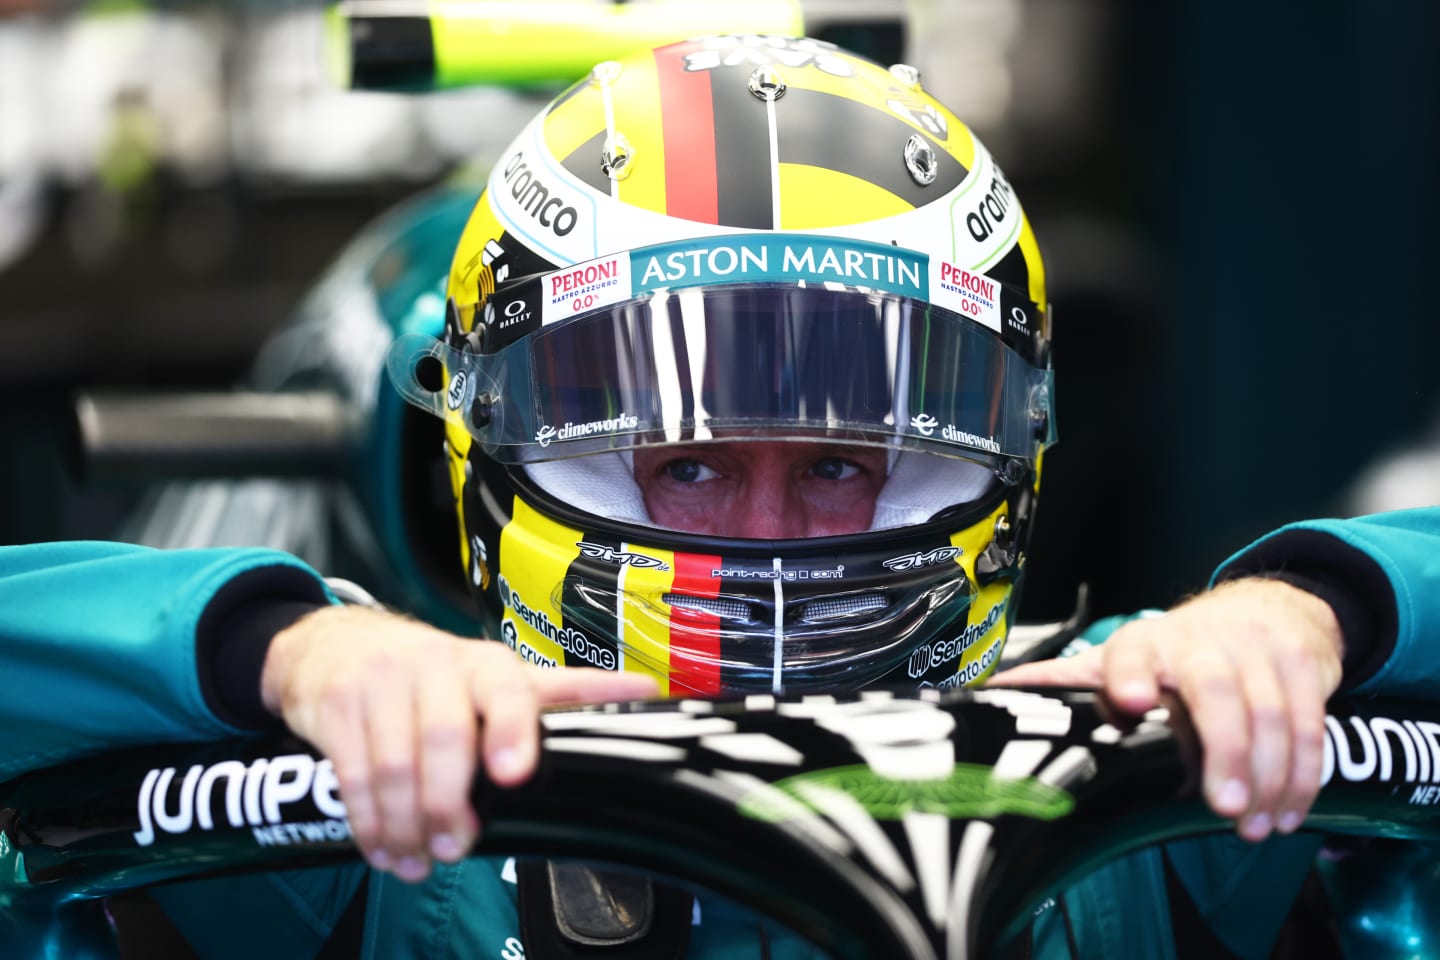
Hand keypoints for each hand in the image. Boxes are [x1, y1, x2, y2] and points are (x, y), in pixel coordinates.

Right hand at [260, 605, 656, 881]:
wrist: (338, 645)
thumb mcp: (499, 675)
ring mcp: (380, 683)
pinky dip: (369, 823)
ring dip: (407, 825)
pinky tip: (385, 848)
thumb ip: (566, 692)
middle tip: (457, 846)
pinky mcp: (336, 707)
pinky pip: (353, 774)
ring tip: (420, 858)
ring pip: (394, 766)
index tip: (515, 774)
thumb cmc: (434, 672)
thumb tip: (648, 691)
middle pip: (445, 740)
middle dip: (450, 805)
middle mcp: (434, 665)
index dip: (513, 731)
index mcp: (486, 664)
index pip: (508, 691)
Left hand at [990, 578, 1342, 840]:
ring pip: (1271, 712)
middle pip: (1214, 689)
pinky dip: (1303, 772)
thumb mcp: (1118, 660)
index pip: (1131, 652)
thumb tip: (988, 702)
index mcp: (1144, 644)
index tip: (1127, 701)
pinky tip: (1288, 810)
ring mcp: (1256, 651)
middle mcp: (1200, 641)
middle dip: (1223, 749)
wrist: (1263, 607)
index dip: (1127, 674)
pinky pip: (1310, 723)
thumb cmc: (1175, 650)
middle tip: (1223, 805)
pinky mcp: (1303, 666)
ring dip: (1270, 775)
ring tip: (1255, 825)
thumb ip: (1065, 685)